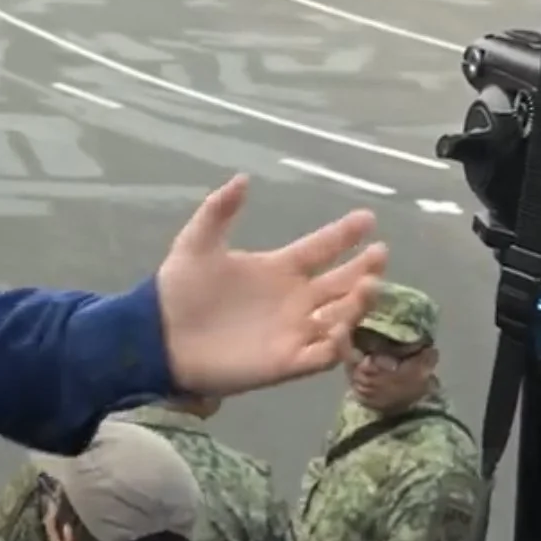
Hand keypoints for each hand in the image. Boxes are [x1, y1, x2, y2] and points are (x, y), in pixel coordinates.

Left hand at [155, 176, 386, 395]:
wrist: (159, 336)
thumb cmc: (179, 289)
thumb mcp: (197, 243)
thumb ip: (218, 210)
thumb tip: (243, 178)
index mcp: (278, 269)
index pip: (321, 249)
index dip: (344, 234)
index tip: (367, 218)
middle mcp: (294, 299)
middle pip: (341, 283)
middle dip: (364, 269)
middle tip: (380, 255)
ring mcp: (293, 331)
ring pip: (341, 317)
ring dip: (358, 303)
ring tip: (370, 285)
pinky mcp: (287, 362)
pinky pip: (323, 356)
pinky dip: (338, 345)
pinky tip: (342, 328)